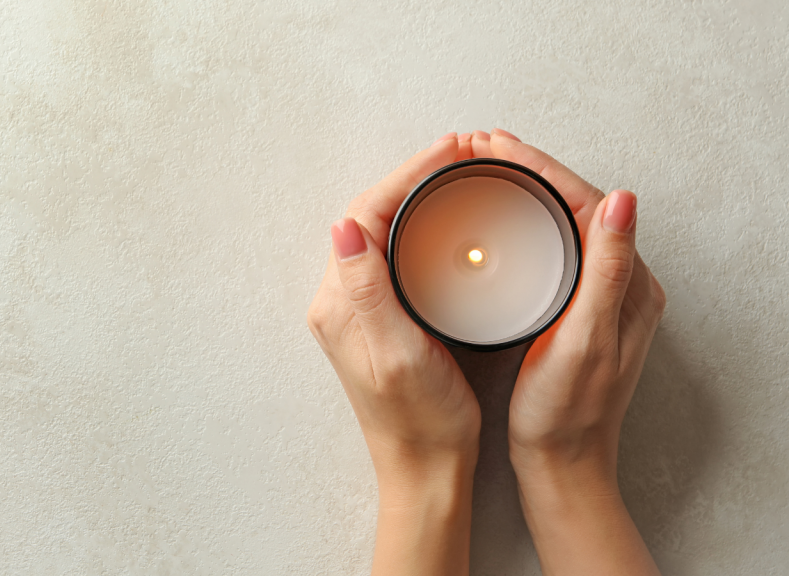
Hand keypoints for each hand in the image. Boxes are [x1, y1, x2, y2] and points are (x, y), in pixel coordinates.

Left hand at [307, 133, 479, 574]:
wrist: (426, 467)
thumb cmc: (420, 420)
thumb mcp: (397, 353)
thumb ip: (368, 290)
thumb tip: (344, 226)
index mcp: (340, 304)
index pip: (365, 215)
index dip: (407, 176)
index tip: (448, 153)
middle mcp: (341, 302)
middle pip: (370, 216)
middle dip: (411, 178)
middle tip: (457, 155)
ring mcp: (359, 310)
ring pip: (381, 232)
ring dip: (414, 199)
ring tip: (454, 175)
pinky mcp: (378, 320)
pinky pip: (392, 256)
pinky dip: (417, 229)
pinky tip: (444, 224)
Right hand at [473, 130, 665, 574]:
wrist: (561, 461)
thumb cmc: (567, 411)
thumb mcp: (586, 341)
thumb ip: (605, 271)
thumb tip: (623, 199)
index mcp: (628, 284)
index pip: (586, 202)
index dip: (541, 167)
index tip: (498, 146)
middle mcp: (617, 282)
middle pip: (572, 204)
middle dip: (527, 169)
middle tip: (479, 147)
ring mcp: (594, 294)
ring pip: (559, 222)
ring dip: (523, 191)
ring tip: (483, 169)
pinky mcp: (572, 308)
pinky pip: (550, 246)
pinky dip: (523, 223)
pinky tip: (497, 219)